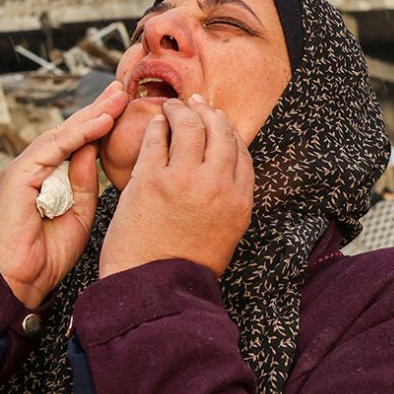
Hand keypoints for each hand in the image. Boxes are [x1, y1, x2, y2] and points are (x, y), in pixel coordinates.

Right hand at [0, 81, 127, 307]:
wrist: (16, 281)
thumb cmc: (44, 256)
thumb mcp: (78, 214)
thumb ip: (85, 182)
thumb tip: (95, 150)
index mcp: (45, 179)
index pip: (75, 144)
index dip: (98, 125)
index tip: (123, 109)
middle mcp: (31, 169)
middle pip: (68, 132)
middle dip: (96, 110)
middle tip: (122, 90)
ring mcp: (22, 170)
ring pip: (61, 135)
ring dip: (91, 115)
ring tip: (117, 99)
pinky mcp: (18, 175)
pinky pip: (53, 148)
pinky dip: (78, 134)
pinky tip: (101, 121)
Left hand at [100, 94, 253, 279]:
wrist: (152, 290)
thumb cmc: (181, 268)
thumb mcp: (222, 236)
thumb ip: (226, 204)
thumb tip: (221, 177)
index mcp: (239, 203)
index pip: (242, 153)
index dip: (229, 133)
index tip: (218, 123)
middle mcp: (218, 187)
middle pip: (221, 132)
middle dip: (209, 112)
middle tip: (196, 104)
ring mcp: (185, 181)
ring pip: (191, 126)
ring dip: (182, 111)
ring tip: (172, 107)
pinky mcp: (151, 180)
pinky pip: (157, 139)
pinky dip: (156, 125)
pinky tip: (154, 123)